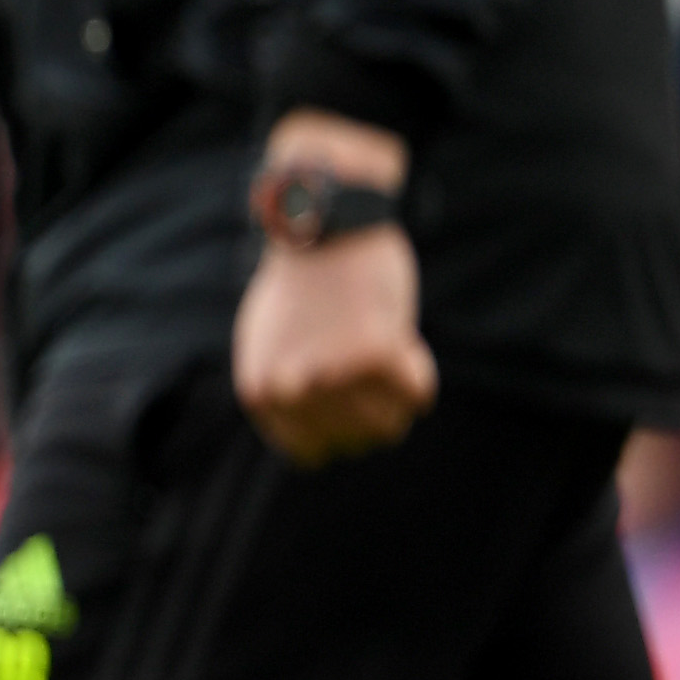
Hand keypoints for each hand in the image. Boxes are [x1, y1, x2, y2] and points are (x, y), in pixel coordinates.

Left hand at [233, 115, 435, 464]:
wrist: (325, 226)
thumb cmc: (302, 284)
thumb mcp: (272, 346)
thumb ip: (287, 395)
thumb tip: (314, 448)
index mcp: (261, 394)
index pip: (311, 453)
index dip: (339, 427)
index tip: (346, 394)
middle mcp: (290, 391)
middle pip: (357, 441)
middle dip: (372, 408)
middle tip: (367, 360)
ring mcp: (331, 374)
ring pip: (390, 426)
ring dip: (396, 393)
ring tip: (380, 346)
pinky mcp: (374, 353)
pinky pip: (418, 393)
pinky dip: (419, 371)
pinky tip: (402, 338)